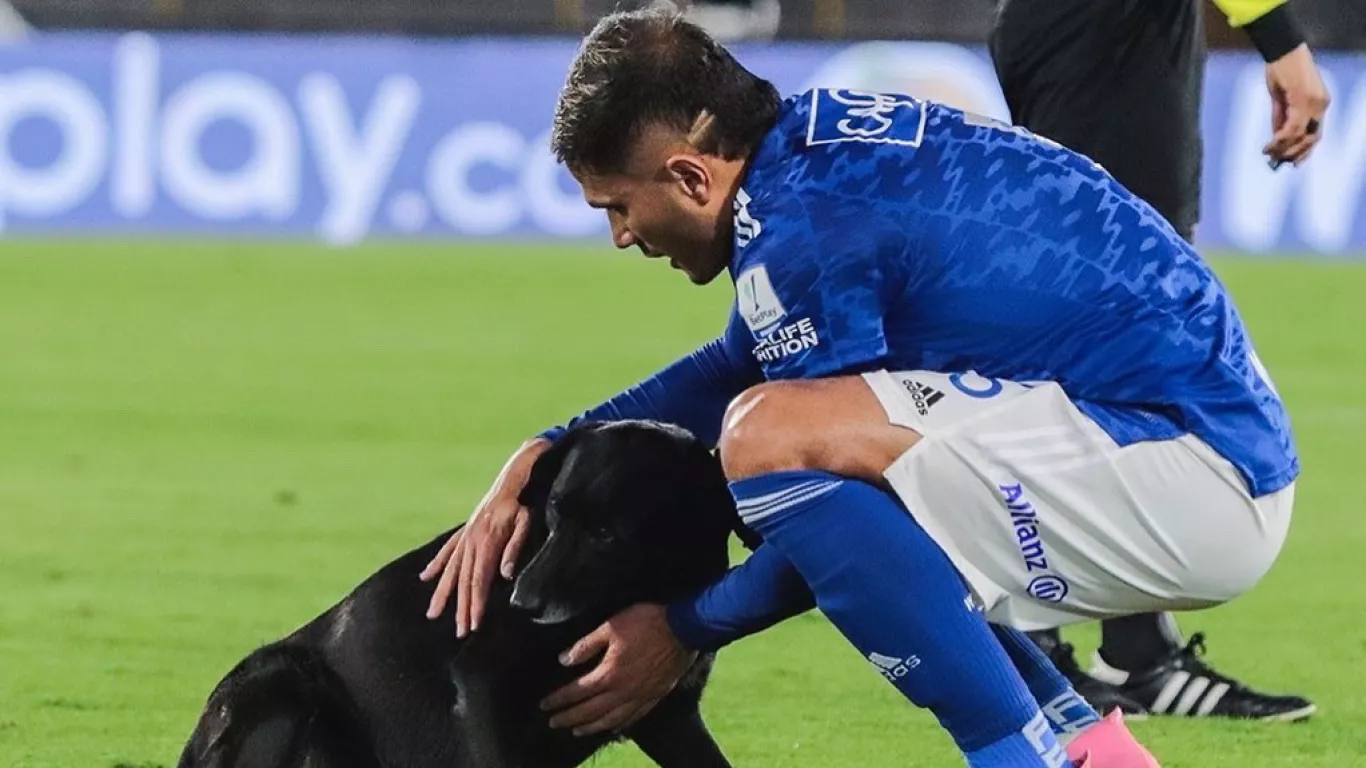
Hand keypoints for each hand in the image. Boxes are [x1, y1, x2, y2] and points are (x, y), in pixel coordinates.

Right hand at [419, 438, 550, 636]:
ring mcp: (466, 535)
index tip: (474, 625)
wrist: (514, 476)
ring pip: (452, 570)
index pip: (479, 580)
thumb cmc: (523, 502)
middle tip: (460, 633)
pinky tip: (425, 578)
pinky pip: (447, 550)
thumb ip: (514, 547)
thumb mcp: (525, 522)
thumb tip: (506, 574)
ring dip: (444, 593)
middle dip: (461, 608)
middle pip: (464, 581)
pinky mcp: (465, 530)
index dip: (476, 604)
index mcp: (487, 541)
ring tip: (433, 614)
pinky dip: (437, 564)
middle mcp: (471, 540)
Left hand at [540, 603, 696, 735]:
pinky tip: (613, 728)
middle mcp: (623, 691)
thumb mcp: (610, 626)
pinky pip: (634, 717)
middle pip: (591, 711)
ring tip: (576, 731)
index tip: (544, 705)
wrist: (684, 629)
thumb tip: (564, 660)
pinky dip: (620, 726)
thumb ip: (586, 645)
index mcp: (609, 673)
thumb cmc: (646, 623)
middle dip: (569, 717)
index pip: (577, 691)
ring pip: (611, 719)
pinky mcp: (655, 696)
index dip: (559, 699)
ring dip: (591, 727)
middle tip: (553, 722)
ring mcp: (640, 696)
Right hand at [1263, 43, 1329, 167]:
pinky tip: (1268, 146)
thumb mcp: (1281, 98)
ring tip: (1268, 155)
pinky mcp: (1303, 100)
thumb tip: (1277, 137)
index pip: (1316, 134)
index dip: (1304, 151)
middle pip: (1311, 139)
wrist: (1282, 48)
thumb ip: (1281, 117)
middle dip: (1294, 153)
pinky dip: (1279, 140)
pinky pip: (1292, 128)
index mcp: (1320, 103)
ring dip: (1284, 149)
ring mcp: (1314, 103)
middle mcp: (1322, 105)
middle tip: (1277, 162)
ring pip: (1301, 136)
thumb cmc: (1281, 68)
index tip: (1291, 162)